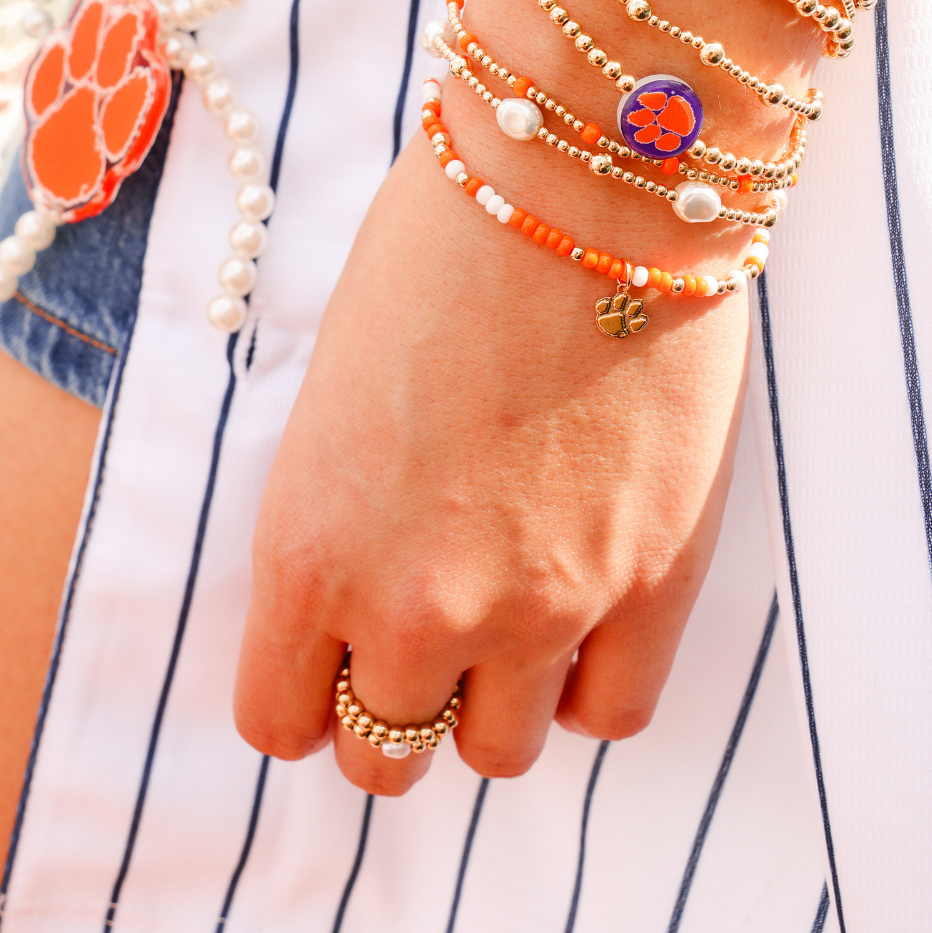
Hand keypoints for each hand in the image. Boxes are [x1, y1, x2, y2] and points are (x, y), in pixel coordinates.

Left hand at [234, 59, 753, 796]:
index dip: (303, 689)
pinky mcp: (652, 584)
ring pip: (500, 753)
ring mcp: (541, 606)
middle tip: (422, 632)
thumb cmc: (437, 244)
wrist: (577, 179)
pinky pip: (614, 716)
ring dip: (496, 696)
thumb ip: (338, 514)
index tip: (330, 652)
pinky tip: (588, 610)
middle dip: (394, 699)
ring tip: (514, 609)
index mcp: (308, 547)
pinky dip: (592, 680)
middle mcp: (414, 604)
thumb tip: (362, 580)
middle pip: (387, 753)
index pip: (279, 718)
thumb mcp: (331, 390)